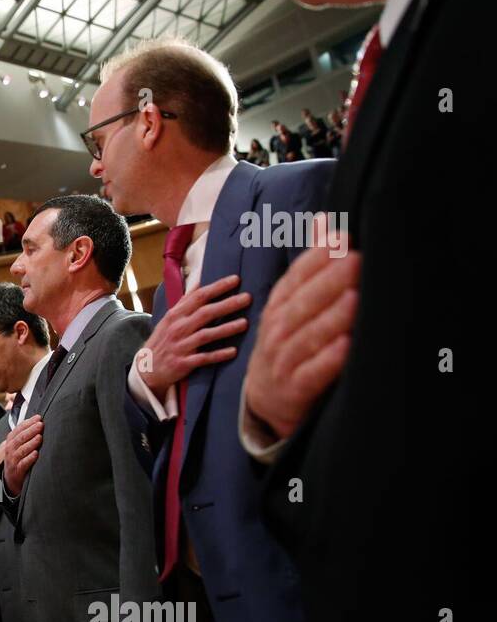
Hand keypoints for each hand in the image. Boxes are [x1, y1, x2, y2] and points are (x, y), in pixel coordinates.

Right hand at [3, 415, 42, 496]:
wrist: (10, 479)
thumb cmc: (17, 459)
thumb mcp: (17, 446)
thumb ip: (24, 434)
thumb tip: (37, 421)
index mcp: (11, 442)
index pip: (18, 429)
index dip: (28, 423)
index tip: (38, 417)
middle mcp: (10, 450)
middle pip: (20, 438)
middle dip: (30, 430)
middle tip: (41, 425)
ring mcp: (13, 461)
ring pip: (21, 450)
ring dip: (31, 443)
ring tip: (40, 437)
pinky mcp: (17, 471)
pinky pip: (23, 464)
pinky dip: (29, 459)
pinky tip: (36, 454)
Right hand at [137, 274, 251, 401]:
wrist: (146, 369)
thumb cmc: (163, 341)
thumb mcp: (169, 319)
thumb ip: (186, 303)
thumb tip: (201, 281)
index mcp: (175, 315)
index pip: (198, 296)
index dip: (217, 287)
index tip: (236, 279)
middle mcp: (178, 328)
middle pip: (205, 313)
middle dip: (227, 304)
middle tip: (248, 297)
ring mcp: (181, 346)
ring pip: (206, 335)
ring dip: (226, 329)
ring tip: (245, 323)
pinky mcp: (183, 363)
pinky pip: (203, 358)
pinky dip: (218, 355)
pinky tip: (233, 351)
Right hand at [244, 230, 360, 439]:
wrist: (265, 400)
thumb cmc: (287, 345)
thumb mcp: (292, 305)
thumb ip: (310, 265)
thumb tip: (324, 221)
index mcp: (278, 307)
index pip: (295, 278)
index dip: (316, 259)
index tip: (342, 239)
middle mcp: (277, 331)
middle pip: (301, 304)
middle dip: (328, 282)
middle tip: (356, 260)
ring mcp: (283, 361)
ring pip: (306, 336)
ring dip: (330, 318)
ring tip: (354, 298)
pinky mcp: (294, 390)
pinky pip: (310, 374)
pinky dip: (326, 361)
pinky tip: (345, 347)